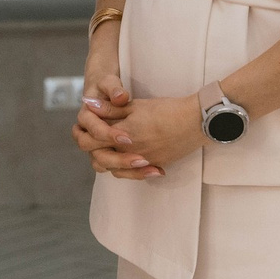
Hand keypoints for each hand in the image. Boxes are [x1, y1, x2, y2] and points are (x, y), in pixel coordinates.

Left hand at [73, 94, 203, 178]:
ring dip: (110, 161)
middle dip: (94, 150)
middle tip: (93, 141)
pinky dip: (129, 169)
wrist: (196, 121)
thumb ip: (109, 109)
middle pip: (100, 159)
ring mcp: (143, 161)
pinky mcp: (156, 164)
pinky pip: (135, 173)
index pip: (92, 139)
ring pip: (116, 170)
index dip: (84, 133)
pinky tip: (130, 159)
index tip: (83, 127)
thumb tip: (87, 104)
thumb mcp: (135, 105)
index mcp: (122, 134)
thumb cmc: (165, 109)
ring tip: (109, 150)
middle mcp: (130, 152)